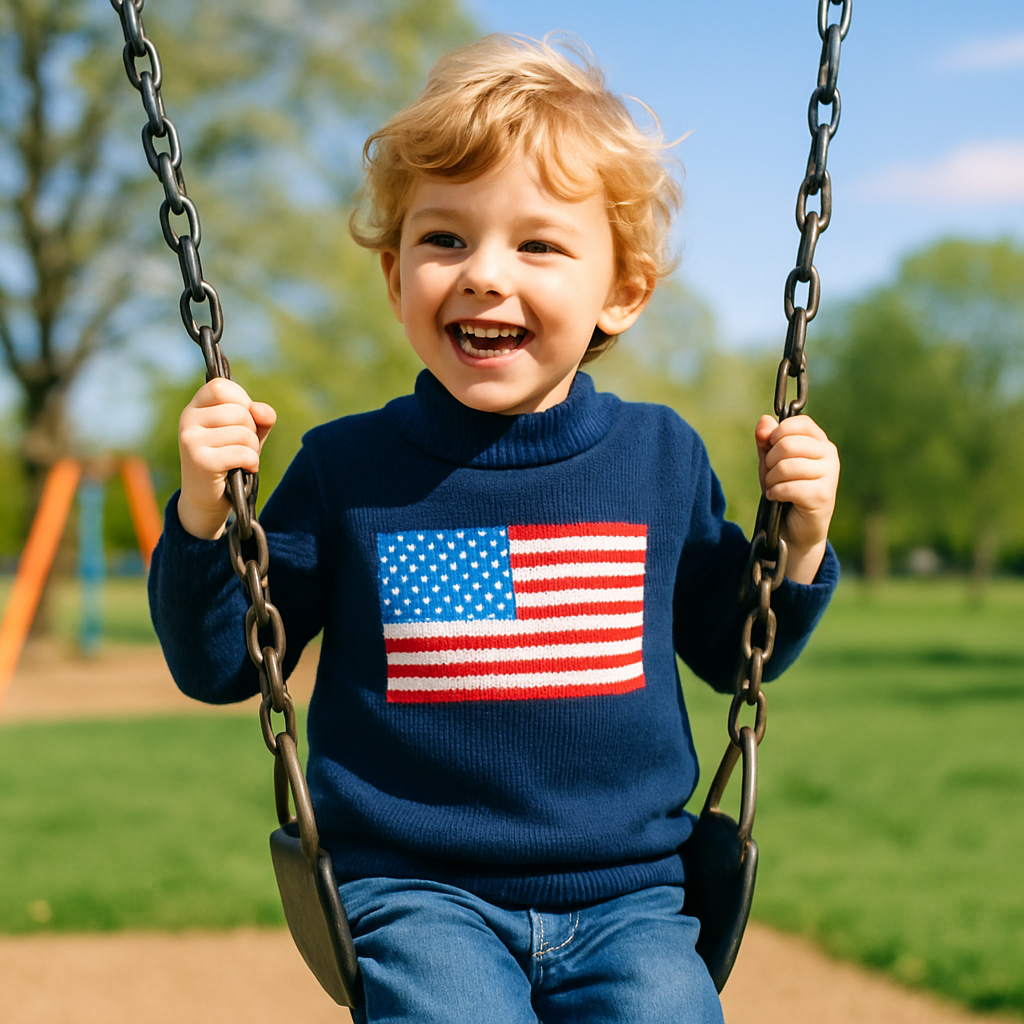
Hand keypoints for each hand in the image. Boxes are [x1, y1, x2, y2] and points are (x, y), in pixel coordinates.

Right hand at [177, 378, 276, 539]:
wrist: (206, 500)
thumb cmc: (228, 461)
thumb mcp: (246, 433)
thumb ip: (259, 418)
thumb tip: (261, 411)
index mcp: (195, 407)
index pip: (221, 386)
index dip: (242, 400)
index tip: (244, 419)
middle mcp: (188, 420)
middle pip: (239, 411)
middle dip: (252, 431)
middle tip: (242, 447)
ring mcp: (191, 440)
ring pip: (244, 433)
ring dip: (253, 450)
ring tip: (242, 460)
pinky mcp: (200, 461)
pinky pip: (242, 453)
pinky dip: (252, 463)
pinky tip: (245, 470)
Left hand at [755, 414, 838, 583]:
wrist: (795, 528)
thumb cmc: (785, 490)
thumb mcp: (770, 462)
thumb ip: (766, 441)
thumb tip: (763, 421)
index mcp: (819, 441)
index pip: (798, 423)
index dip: (777, 435)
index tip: (770, 450)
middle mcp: (829, 454)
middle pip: (788, 444)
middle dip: (770, 462)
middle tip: (771, 476)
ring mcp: (829, 474)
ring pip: (786, 466)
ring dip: (771, 480)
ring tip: (774, 488)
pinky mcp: (823, 495)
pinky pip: (789, 486)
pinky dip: (776, 493)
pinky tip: (776, 498)